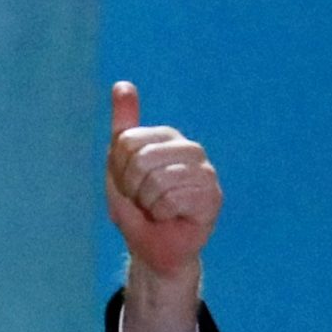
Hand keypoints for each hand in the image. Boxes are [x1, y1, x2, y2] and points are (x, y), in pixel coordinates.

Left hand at [105, 81, 221, 279]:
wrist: (151, 247)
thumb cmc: (136, 208)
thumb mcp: (119, 166)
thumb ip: (123, 126)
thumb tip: (122, 85)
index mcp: (167, 137)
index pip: (127, 141)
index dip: (119, 170)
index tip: (130, 185)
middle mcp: (190, 149)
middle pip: (142, 159)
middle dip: (133, 187)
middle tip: (144, 200)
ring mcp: (205, 172)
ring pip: (158, 180)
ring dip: (149, 203)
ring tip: (157, 209)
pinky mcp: (212, 197)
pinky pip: (174, 199)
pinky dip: (164, 214)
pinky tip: (172, 217)